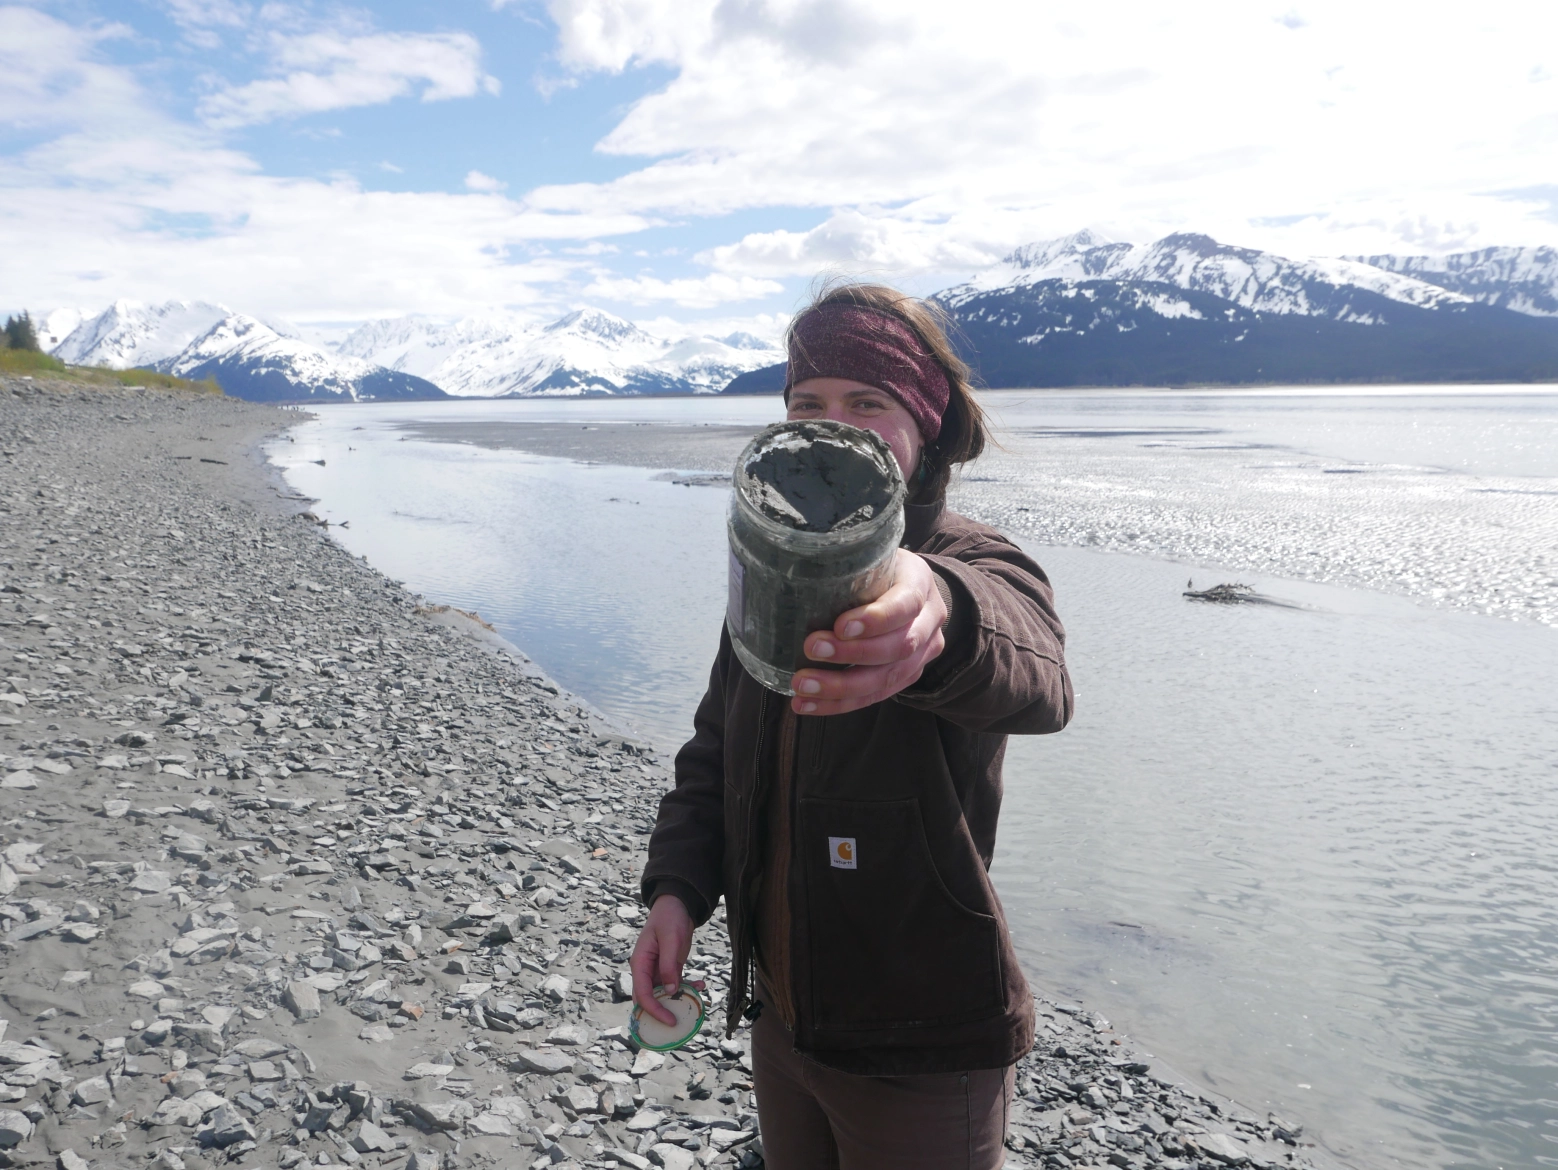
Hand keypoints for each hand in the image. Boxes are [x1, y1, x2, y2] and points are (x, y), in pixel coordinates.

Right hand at [631, 894, 693, 1026]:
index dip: (653, 1010)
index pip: (642, 994)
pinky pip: (676, 985)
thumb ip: (669, 966)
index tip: (669, 1020)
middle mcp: (646, 970)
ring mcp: (657, 970)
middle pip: (649, 999)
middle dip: (663, 1011)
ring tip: (698, 996)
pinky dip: (688, 988)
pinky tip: (701, 984)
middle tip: (681, 1020)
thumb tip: (669, 991)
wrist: (677, 905)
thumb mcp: (671, 940)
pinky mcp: (669, 969)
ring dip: (680, 999)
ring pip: (664, 994)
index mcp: (640, 963)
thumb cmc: (669, 918)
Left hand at [790, 548, 947, 715]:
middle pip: (899, 646)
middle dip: (852, 654)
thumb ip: (845, 566)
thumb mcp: (869, 556)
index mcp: (919, 582)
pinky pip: (877, 696)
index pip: (906, 604)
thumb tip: (788, 575)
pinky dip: (840, 703)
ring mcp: (924, 651)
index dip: (876, 619)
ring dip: (841, 688)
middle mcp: (929, 620)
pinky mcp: (909, 675)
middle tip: (811, 650)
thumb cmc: (877, 569)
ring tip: (803, 686)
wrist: (911, 589)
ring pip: (888, 678)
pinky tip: (808, 704)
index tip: (840, 626)